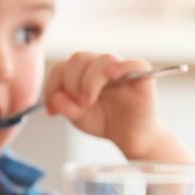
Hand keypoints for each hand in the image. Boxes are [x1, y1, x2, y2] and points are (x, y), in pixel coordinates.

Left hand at [43, 52, 165, 156]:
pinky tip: (111, 75)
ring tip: (87, 102)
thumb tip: (56, 97)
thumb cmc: (103, 121)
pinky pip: (134, 64)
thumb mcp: (78, 117)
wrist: (129, 136)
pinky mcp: (142, 76)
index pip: (62, 67)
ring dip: (90, 80)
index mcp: (81, 72)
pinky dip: (121, 67)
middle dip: (71, 82)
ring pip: (103, 60)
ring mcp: (121, 69)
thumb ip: (66, 106)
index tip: (52, 111)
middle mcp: (100, 66)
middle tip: (77, 104)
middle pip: (79, 58)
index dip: (53, 86)